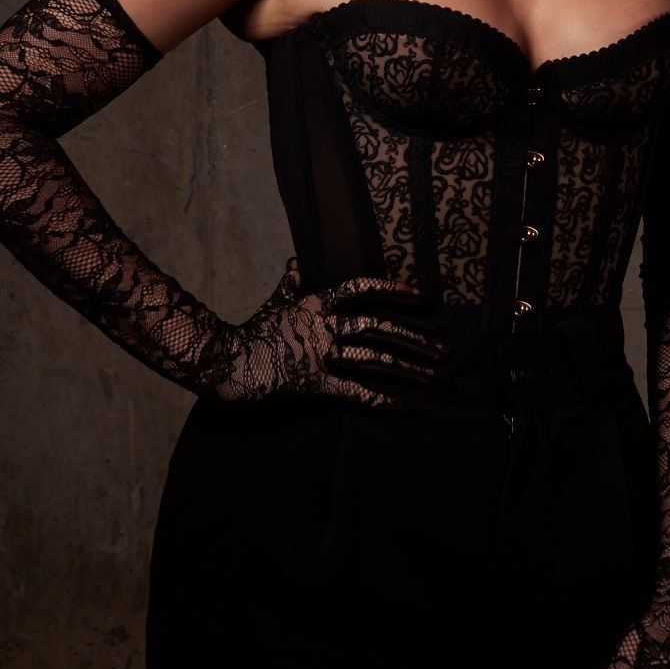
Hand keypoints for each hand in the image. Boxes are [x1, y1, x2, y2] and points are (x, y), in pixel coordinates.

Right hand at [208, 256, 449, 406]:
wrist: (225, 361)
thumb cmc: (251, 333)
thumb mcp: (275, 304)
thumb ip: (291, 284)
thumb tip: (297, 261)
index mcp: (317, 304)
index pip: (361, 288)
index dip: (392, 289)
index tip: (420, 295)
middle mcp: (325, 326)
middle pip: (379, 327)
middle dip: (416, 338)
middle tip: (444, 349)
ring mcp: (321, 355)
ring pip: (375, 358)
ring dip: (410, 368)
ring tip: (438, 377)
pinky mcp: (315, 384)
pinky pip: (355, 392)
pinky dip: (381, 400)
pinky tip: (404, 407)